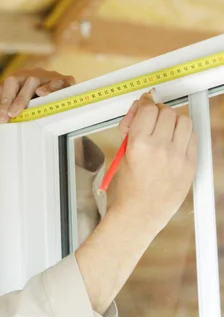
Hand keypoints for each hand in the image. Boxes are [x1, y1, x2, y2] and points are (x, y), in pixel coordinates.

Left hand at [0, 68, 75, 123]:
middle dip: (6, 100)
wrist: (69, 94)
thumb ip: (8, 112)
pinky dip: (50, 87)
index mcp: (18, 79)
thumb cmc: (41, 101)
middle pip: (14, 81)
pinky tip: (42, 94)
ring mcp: (47, 76)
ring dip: (22, 97)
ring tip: (15, 112)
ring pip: (32, 80)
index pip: (2, 87)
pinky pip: (58, 81)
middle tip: (3, 118)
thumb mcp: (23, 106)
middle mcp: (31, 75)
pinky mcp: (65, 80)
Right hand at [111, 91, 197, 229]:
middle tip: (152, 120)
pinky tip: (175, 142)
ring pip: (184, 121)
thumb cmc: (128, 187)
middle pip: (166, 112)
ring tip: (165, 131)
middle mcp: (160, 148)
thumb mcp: (122, 154)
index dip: (145, 104)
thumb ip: (130, 129)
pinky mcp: (190, 164)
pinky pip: (193, 137)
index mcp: (139, 144)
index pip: (148, 109)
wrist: (141, 212)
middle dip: (158, 113)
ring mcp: (178, 156)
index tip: (144, 104)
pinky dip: (184, 134)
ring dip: (174, 121)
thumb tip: (139, 110)